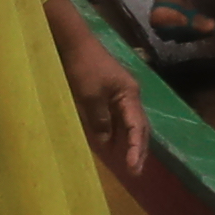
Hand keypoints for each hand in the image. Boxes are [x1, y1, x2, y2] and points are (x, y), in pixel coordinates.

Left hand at [60, 0, 151, 174]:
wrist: (75, 43)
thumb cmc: (84, 67)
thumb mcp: (90, 95)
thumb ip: (99, 119)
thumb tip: (105, 140)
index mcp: (130, 94)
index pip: (137, 126)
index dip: (135, 148)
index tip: (132, 167)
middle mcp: (131, 95)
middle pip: (139, 127)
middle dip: (138, 149)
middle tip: (135, 171)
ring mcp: (121, 94)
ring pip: (129, 124)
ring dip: (127, 143)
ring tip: (127, 163)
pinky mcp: (110, 93)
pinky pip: (117, 118)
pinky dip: (116, 133)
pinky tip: (111, 144)